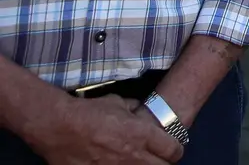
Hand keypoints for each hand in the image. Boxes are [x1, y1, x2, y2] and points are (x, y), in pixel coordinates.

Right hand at [21, 96, 182, 164]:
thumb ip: (134, 110)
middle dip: (163, 163)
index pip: (174, 150)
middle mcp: (133, 155)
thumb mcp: (119, 103)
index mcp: (142, 134)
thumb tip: (141, 112)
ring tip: (136, 162)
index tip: (171, 149)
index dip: (175, 150)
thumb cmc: (89, 112)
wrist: (58, 125)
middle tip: (157, 159)